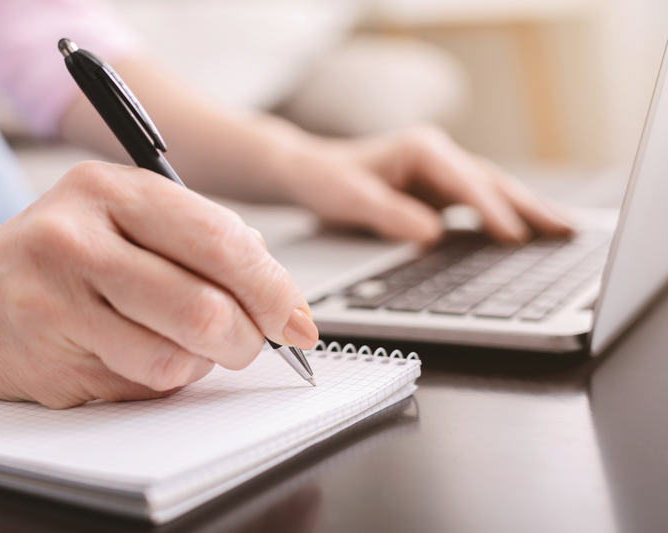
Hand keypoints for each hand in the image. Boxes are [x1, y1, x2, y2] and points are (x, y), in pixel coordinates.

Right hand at [0, 162, 318, 408]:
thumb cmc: (65, 252)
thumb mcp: (130, 214)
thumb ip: (207, 240)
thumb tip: (283, 302)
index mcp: (109, 189)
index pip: (219, 242)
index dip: (272, 290)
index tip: (297, 320)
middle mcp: (75, 241)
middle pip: (204, 310)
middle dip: (247, 339)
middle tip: (249, 342)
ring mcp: (53, 305)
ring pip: (174, 361)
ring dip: (199, 363)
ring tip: (178, 340)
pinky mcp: (45, 363)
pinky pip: (139, 389)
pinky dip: (159, 380)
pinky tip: (133, 353)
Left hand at [275, 125, 572, 243]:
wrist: (310, 173)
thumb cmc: (327, 180)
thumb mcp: (350, 197)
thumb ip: (388, 214)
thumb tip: (431, 235)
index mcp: (422, 150)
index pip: (468, 183)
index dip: (493, 212)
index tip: (515, 238)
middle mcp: (438, 156)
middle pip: (494, 182)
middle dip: (531, 207)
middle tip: (566, 230)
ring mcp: (442, 174)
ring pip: (494, 192)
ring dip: (528, 212)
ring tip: (564, 232)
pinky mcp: (440, 192)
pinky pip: (480, 206)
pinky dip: (505, 219)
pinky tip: (526, 237)